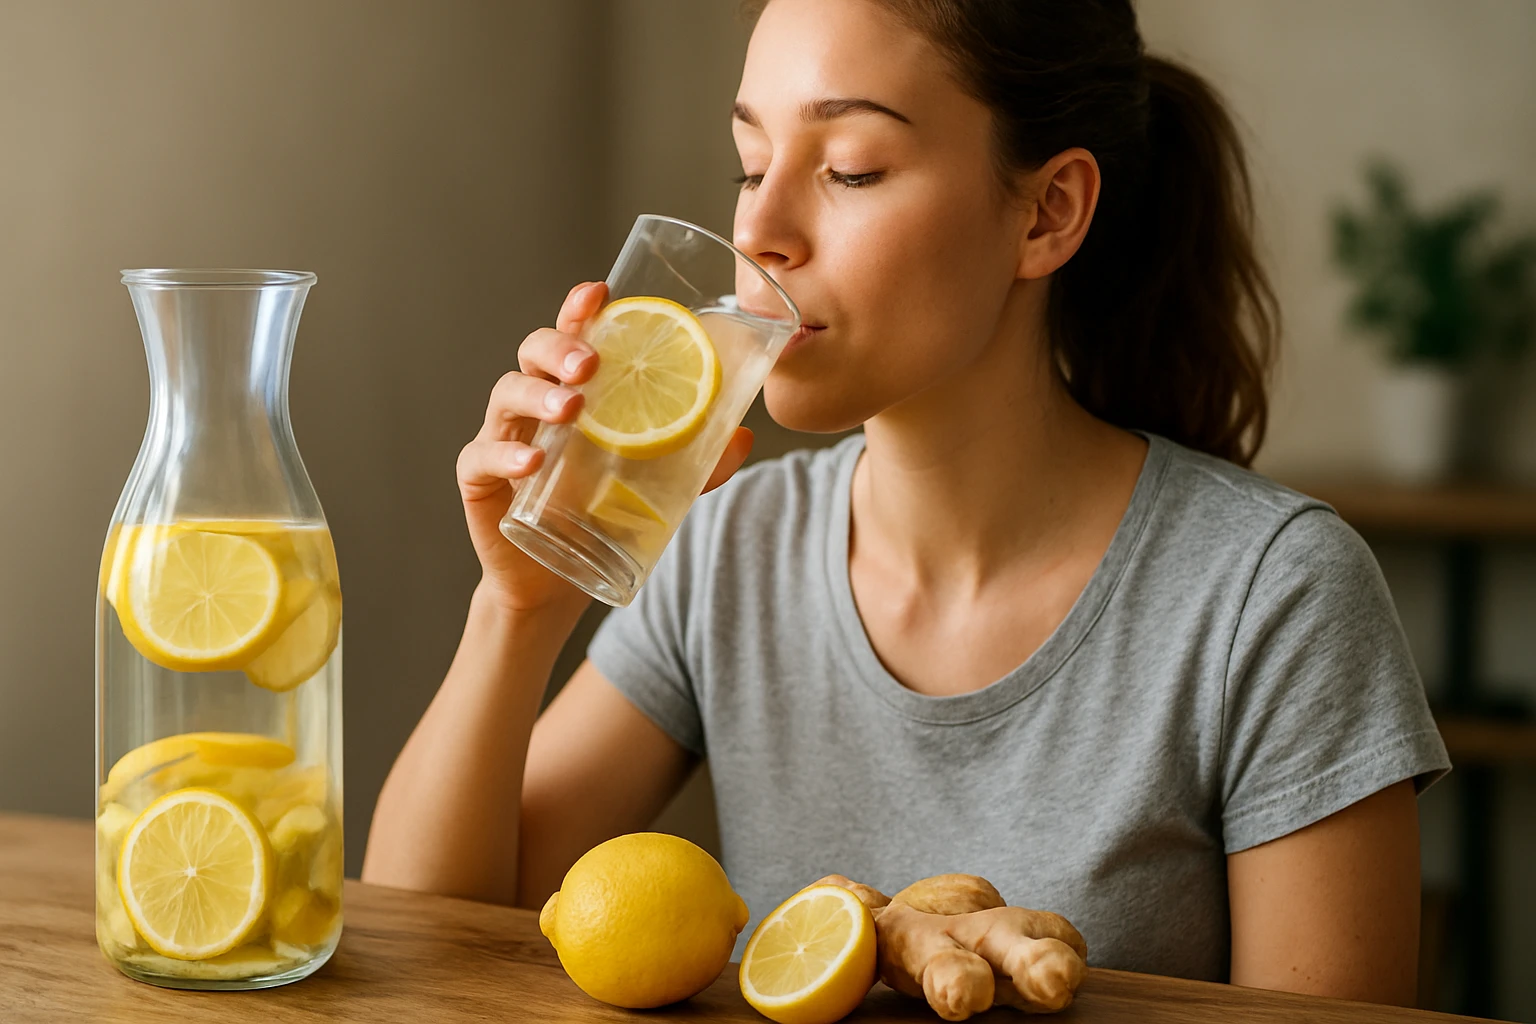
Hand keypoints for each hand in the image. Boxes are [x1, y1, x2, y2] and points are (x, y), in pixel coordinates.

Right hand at [457, 281, 754, 611]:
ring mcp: (502, 438)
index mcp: (572, 392)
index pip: (572, 337)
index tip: (599, 292)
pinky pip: (482, 457)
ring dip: (538, 395)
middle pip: (534, 353)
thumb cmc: (599, 515)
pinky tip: (533, 462)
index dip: (579, 310)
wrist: (554, 580)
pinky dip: (506, 456)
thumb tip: (745, 437)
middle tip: (592, 364)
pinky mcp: (480, 481)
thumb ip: (698, 462)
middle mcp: (533, 406)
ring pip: (506, 394)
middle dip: (560, 348)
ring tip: (571, 407)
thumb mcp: (656, 486)